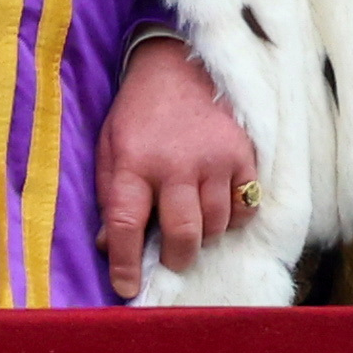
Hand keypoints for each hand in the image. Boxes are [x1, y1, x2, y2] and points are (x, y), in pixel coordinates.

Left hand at [95, 37, 259, 301]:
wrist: (177, 64)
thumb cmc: (138, 114)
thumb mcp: (109, 148)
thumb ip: (109, 197)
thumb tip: (107, 245)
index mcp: (133, 163)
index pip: (126, 225)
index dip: (125, 264)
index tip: (127, 288)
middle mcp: (175, 165)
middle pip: (183, 235)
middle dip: (177, 258)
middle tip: (172, 258)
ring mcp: (213, 160)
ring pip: (216, 225)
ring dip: (204, 235)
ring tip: (193, 221)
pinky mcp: (242, 154)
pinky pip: (245, 207)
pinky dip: (233, 217)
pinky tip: (218, 205)